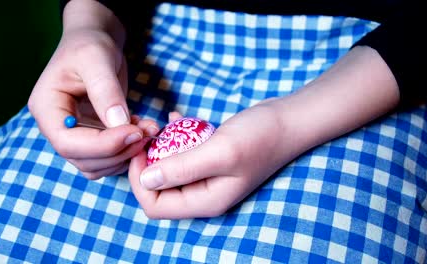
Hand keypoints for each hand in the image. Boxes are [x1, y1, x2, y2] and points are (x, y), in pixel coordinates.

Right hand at [28, 0, 158, 178]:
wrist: (96, 43)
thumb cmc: (90, 45)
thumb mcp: (97, 59)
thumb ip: (106, 91)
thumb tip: (119, 124)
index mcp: (47, 108)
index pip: (68, 143)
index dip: (103, 145)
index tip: (135, 132)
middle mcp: (57, 127)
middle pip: (84, 160)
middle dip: (119, 151)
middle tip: (149, 132)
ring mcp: (75, 135)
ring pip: (98, 166)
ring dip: (127, 154)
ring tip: (150, 129)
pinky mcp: (93, 138)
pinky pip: (110, 158)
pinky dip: (129, 151)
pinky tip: (142, 129)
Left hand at [128, 100, 294, 218]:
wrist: (287, 120)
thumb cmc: (259, 137)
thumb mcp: (220, 151)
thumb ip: (182, 168)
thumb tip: (144, 181)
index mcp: (205, 201)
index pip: (156, 206)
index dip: (140, 181)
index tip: (139, 149)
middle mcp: (203, 193)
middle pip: (158, 189)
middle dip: (147, 163)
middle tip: (148, 133)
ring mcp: (206, 177)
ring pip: (167, 169)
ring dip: (159, 147)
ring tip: (160, 124)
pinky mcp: (209, 160)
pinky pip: (181, 153)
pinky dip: (174, 137)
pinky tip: (177, 117)